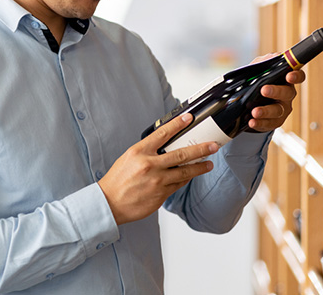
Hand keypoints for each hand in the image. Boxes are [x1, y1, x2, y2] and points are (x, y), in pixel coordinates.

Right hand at [98, 113, 217, 224]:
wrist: (109, 203)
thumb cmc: (118, 180)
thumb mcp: (129, 157)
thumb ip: (147, 151)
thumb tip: (166, 145)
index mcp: (139, 151)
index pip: (163, 133)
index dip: (178, 124)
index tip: (189, 118)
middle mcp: (149, 165)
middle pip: (181, 154)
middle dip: (201, 149)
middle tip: (213, 145)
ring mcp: (157, 181)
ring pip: (184, 172)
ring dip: (199, 167)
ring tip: (208, 164)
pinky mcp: (161, 195)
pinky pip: (178, 185)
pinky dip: (185, 179)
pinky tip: (191, 176)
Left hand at [247, 53, 306, 131]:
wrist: (248, 103)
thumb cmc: (257, 83)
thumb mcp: (258, 70)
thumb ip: (265, 63)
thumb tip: (272, 57)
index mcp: (285, 80)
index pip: (297, 76)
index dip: (296, 76)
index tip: (289, 76)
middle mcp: (287, 95)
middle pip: (287, 93)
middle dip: (276, 91)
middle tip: (264, 90)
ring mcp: (282, 109)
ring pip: (277, 110)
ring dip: (266, 111)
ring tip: (255, 111)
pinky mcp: (274, 122)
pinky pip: (269, 124)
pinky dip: (259, 123)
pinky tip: (252, 121)